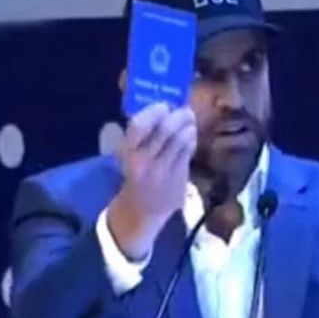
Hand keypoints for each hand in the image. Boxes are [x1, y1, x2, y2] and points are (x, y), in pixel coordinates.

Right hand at [107, 103, 196, 260]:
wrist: (141, 212)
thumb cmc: (135, 175)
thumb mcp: (129, 155)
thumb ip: (143, 135)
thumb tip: (165, 107)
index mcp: (128, 154)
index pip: (139, 126)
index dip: (154, 112)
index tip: (164, 105)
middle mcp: (145, 163)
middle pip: (167, 130)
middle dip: (179, 115)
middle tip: (185, 110)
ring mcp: (164, 173)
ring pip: (181, 141)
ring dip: (188, 127)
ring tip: (189, 122)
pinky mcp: (178, 181)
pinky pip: (188, 154)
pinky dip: (191, 141)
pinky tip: (190, 137)